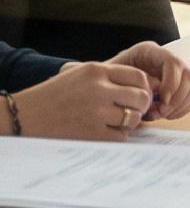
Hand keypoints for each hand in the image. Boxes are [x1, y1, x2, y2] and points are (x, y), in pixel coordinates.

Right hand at [11, 60, 154, 141]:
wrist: (28, 114)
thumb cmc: (55, 95)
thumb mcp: (79, 74)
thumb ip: (107, 76)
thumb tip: (141, 86)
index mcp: (97, 71)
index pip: (137, 76)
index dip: (144, 87)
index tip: (139, 95)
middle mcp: (99, 89)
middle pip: (140, 97)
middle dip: (140, 106)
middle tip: (134, 112)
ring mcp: (96, 111)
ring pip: (133, 118)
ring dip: (129, 123)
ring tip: (117, 123)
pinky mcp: (92, 133)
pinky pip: (121, 136)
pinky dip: (118, 136)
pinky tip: (107, 133)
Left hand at [108, 42, 189, 121]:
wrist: (102, 88)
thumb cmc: (105, 81)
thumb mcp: (112, 77)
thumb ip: (131, 82)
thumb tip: (151, 92)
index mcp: (149, 52)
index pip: (172, 62)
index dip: (171, 82)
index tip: (162, 99)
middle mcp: (164, 60)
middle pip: (187, 74)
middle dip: (177, 97)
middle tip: (162, 111)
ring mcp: (173, 74)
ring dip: (179, 104)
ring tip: (161, 114)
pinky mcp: (176, 88)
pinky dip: (181, 109)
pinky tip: (165, 115)